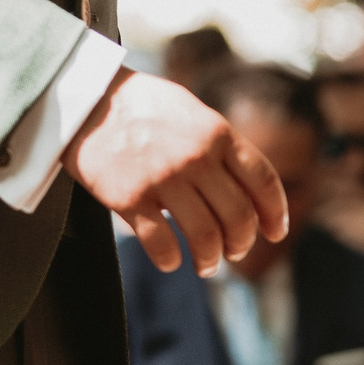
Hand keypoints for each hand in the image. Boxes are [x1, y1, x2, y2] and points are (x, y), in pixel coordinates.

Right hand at [64, 69, 289, 275]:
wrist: (87, 99)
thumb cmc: (143, 105)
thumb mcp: (193, 112)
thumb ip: (221, 144)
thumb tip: (249, 187)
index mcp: (218, 134)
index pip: (263, 182)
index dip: (275, 213)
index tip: (277, 233)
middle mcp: (196, 158)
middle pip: (238, 217)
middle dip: (242, 243)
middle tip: (235, 252)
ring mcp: (163, 179)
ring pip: (206, 237)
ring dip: (211, 260)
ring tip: (207, 266)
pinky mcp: (130, 198)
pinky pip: (162, 244)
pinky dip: (171, 260)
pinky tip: (171, 262)